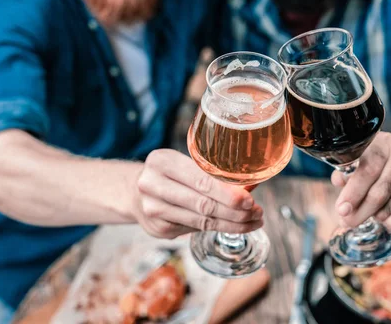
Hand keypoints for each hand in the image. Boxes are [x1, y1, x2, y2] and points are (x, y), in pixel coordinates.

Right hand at [135, 149, 263, 238]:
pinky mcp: (158, 229)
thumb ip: (212, 173)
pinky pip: (194, 229)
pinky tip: (232, 225)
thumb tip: (251, 184)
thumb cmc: (169, 174)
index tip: (249, 200)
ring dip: (230, 224)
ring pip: (200, 221)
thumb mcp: (184, 163)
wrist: (134, 191)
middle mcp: (152, 185)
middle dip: (235, 212)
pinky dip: (216, 228)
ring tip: (251, 222)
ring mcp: (153, 209)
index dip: (228, 193)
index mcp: (162, 161)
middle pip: (203, 204)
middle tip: (256, 213)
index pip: (201, 180)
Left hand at [331, 132, 390, 231]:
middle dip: (358, 211)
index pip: (365, 169)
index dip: (351, 191)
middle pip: (376, 192)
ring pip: (386, 208)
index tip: (341, 208)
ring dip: (372, 217)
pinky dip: (389, 223)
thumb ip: (353, 168)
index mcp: (384, 144)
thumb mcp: (375, 156)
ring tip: (367, 216)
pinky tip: (386, 218)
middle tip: (347, 220)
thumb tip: (338, 181)